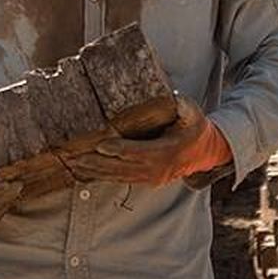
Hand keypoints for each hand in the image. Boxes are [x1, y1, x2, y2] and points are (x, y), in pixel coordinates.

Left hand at [60, 94, 232, 186]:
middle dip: (98, 163)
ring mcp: (150, 177)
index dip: (120, 149)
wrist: (203, 151)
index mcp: (166, 151)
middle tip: (76, 158)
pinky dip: (102, 176)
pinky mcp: (145, 180)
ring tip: (74, 165)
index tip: (101, 145)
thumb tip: (174, 98)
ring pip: (118, 175)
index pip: (139, 152)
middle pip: (122, 167)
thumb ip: (183, 106)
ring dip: (95, 171)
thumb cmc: (194, 127)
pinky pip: (120, 179)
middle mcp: (156, 169)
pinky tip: (86, 172)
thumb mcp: (193, 113)